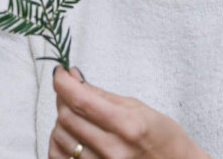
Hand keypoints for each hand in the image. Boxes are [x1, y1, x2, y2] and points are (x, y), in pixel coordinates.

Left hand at [49, 67, 209, 158]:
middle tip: (70, 90)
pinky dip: (59, 143)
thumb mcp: (138, 107)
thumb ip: (101, 95)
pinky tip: (71, 135)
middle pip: (66, 116)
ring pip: (59, 136)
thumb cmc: (163, 137)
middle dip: (63, 97)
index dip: (62, 82)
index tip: (59, 72)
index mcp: (128, 125)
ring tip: (77, 115)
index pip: (81, 100)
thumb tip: (74, 78)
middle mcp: (113, 149)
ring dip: (62, 120)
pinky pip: (59, 157)